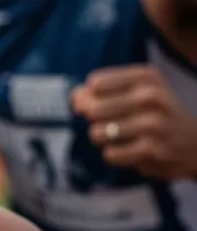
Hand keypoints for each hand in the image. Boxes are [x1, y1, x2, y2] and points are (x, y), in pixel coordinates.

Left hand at [72, 64, 196, 179]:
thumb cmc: (156, 113)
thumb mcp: (136, 91)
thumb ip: (100, 90)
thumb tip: (75, 100)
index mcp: (145, 77)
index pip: (94, 83)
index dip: (88, 96)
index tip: (98, 102)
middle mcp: (150, 97)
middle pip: (92, 108)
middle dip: (93, 119)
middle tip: (109, 122)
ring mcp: (153, 124)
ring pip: (97, 133)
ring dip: (102, 138)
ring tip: (119, 137)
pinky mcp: (152, 151)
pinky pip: (110, 154)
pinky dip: (114, 154)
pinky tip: (129, 150)